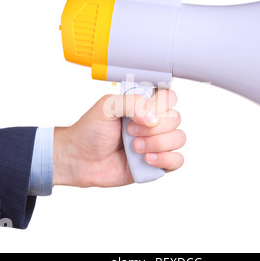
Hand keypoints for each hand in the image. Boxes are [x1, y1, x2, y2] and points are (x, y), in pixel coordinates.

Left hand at [52, 89, 185, 187]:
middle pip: (176, 119)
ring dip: (157, 144)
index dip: (160, 106)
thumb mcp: (107, 106)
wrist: (80, 159)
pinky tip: (146, 159)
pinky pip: (178, 161)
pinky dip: (165, 159)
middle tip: (129, 132)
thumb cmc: (91, 131)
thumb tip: (154, 118)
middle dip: (153, 128)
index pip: (170, 97)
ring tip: (135, 147)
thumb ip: (131, 103)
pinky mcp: (157, 163)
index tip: (141, 113)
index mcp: (144, 105)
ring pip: (179, 139)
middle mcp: (154, 123)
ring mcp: (157, 143)